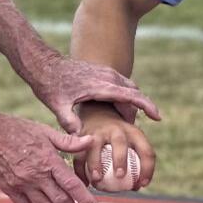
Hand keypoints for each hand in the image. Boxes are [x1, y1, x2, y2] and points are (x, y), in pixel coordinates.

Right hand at [0, 113, 98, 202]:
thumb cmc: (16, 129)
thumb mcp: (45, 131)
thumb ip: (68, 142)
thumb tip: (91, 142)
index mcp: (48, 160)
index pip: (71, 184)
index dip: (84, 199)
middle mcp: (37, 175)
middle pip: (60, 200)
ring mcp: (22, 184)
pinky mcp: (9, 188)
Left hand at [26, 50, 161, 132]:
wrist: (45, 65)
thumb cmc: (51, 87)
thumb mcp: (58, 106)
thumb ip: (69, 121)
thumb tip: (81, 137)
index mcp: (100, 86)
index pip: (131, 95)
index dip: (146, 106)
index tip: (158, 117)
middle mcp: (107, 76)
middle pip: (133, 93)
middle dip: (136, 110)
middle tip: (129, 128)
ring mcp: (106, 72)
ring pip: (128, 88)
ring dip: (129, 103)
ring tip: (121, 121)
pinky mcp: (103, 72)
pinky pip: (120, 84)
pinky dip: (123, 97)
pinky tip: (114, 110)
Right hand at [73, 103, 156, 192]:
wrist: (99, 116)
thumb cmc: (119, 138)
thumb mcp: (131, 142)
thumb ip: (136, 161)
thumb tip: (135, 187)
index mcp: (134, 133)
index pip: (145, 150)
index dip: (147, 168)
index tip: (141, 185)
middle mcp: (117, 130)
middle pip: (120, 142)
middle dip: (120, 159)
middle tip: (119, 176)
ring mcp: (98, 131)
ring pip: (95, 146)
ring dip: (95, 163)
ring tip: (96, 180)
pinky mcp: (82, 135)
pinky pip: (80, 154)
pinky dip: (81, 169)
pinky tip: (85, 182)